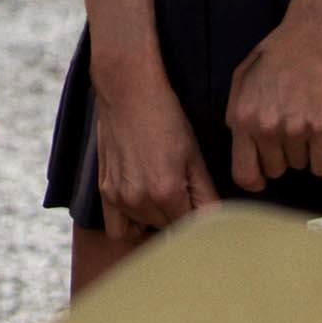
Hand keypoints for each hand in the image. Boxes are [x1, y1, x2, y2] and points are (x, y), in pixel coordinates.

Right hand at [91, 73, 217, 239]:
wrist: (127, 92)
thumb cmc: (165, 118)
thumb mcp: (195, 156)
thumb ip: (206, 196)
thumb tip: (217, 224)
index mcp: (167, 193)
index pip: (193, 229)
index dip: (202, 221)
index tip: (204, 209)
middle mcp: (140, 201)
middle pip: (170, 230)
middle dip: (181, 219)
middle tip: (185, 193)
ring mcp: (119, 198)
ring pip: (146, 229)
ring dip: (158, 219)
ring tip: (162, 192)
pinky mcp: (104, 191)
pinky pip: (118, 228)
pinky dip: (132, 224)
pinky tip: (141, 204)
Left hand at [224, 3, 321, 192]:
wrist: (315, 33)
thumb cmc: (276, 53)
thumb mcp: (241, 79)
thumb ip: (235, 113)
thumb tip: (238, 141)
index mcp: (242, 117)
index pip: (243, 173)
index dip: (254, 180)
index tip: (262, 177)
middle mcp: (267, 128)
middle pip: (275, 171)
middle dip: (281, 158)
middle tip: (289, 132)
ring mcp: (297, 129)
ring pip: (301, 166)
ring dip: (304, 152)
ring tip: (305, 122)